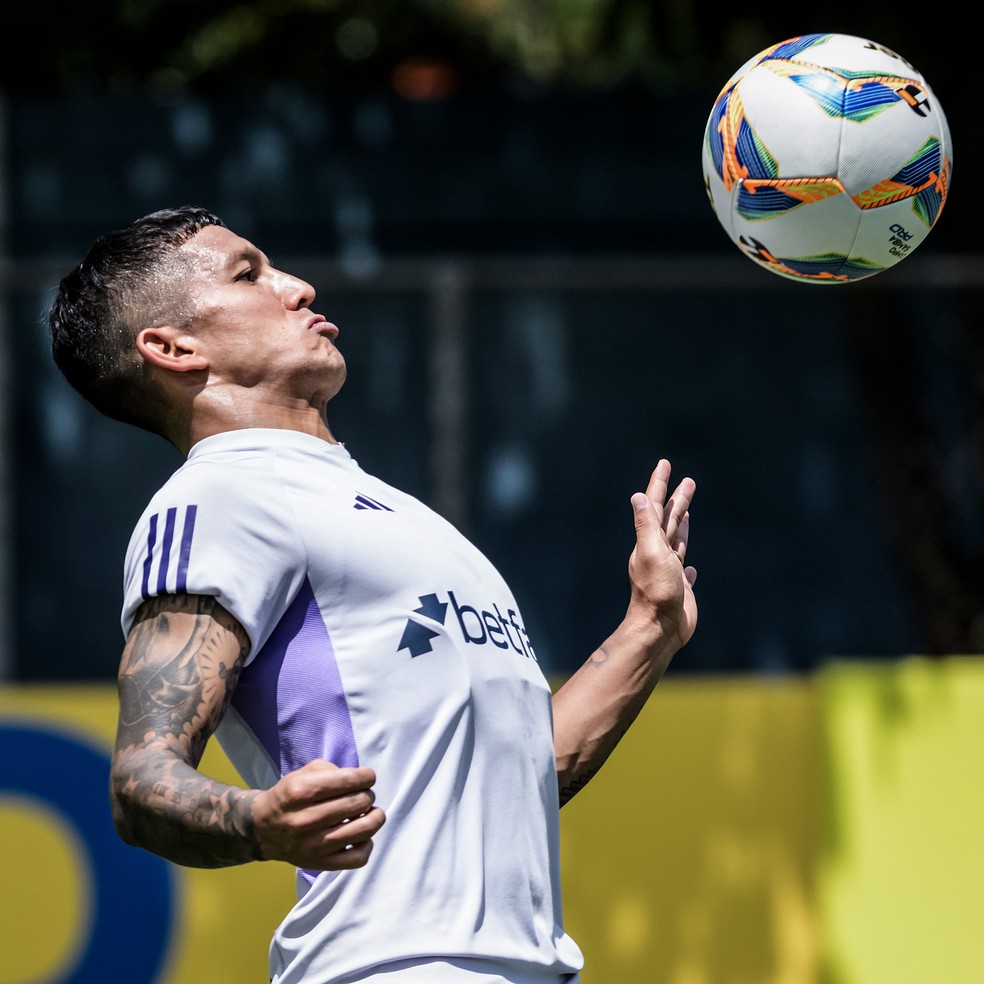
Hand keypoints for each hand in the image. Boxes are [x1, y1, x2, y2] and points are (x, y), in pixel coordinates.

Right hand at [251, 759, 384, 870]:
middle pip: (358, 803)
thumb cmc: (290, 796)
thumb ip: (333, 771)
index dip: (367, 776)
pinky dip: (368, 844)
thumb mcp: (304, 773)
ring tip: (371, 812)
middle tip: (365, 794)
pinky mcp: (321, 864)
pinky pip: (358, 858)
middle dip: (368, 794)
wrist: (265, 829)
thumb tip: (361, 781)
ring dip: (375, 817)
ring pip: (363, 830)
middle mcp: (306, 820)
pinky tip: (362, 835)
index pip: (348, 780)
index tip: (368, 777)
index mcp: (301, 792)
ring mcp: (314, 845)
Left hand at [625, 459, 697, 651]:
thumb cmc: (656, 592)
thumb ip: (646, 525)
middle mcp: (658, 553)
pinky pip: (684, 570)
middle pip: (669, 520)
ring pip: (677, 541)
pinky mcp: (679, 588)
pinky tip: (690, 565)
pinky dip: (687, 563)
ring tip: (686, 510)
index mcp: (650, 542)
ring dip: (681, 524)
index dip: (660, 484)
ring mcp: (669, 571)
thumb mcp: (651, 552)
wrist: (660, 628)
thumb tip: (638, 496)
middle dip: (677, 499)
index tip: (665, 464)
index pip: (656, 506)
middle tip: (687, 480)